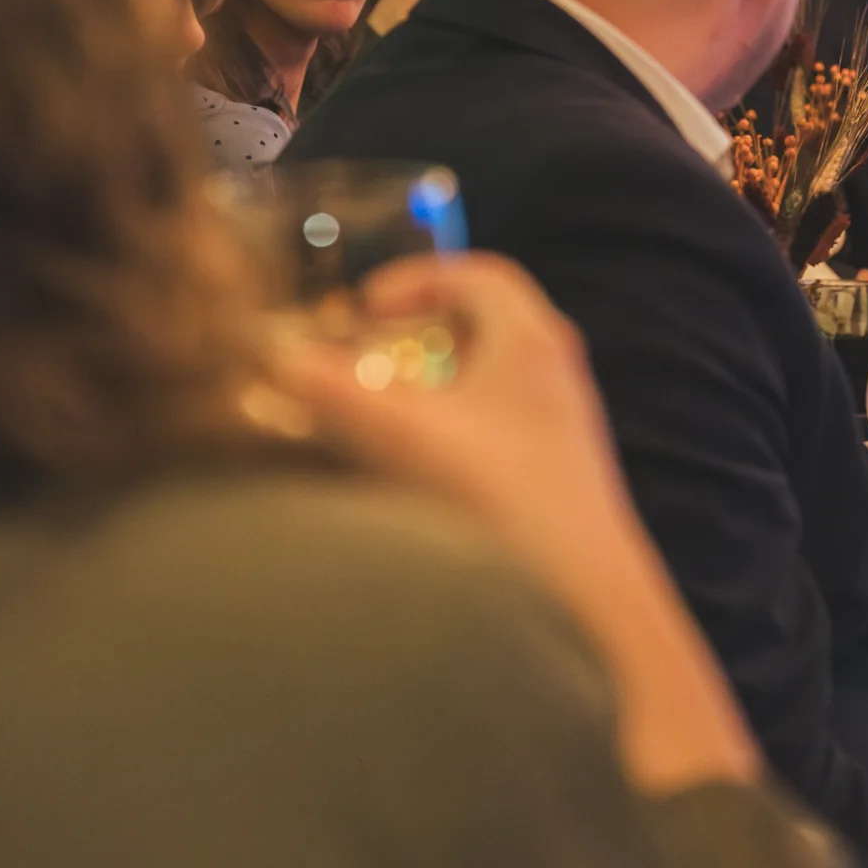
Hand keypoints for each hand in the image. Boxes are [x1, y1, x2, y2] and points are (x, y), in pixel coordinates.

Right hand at [266, 254, 758, 791]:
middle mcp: (556, 373)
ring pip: (494, 380)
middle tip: (370, 354)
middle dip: (421, 332)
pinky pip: (502, 426)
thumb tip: (278, 357)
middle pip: (487, 324)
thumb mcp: (405, 436)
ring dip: (437, 383)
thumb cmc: (504, 499)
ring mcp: (564, 426)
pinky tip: (419, 470)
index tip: (364, 306)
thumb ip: (334, 391)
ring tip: (384, 411)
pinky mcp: (561, 474)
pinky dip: (456, 427)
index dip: (416, 278)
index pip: (478, 274)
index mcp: (531, 340)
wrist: (588, 594)